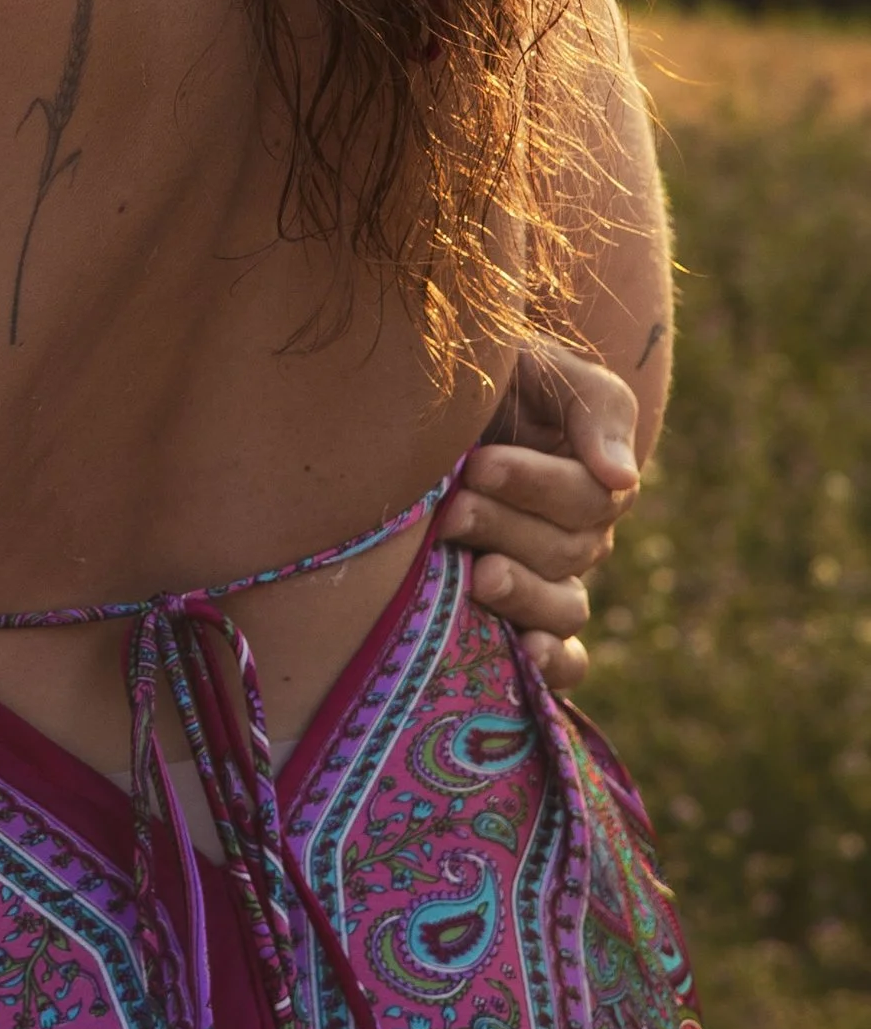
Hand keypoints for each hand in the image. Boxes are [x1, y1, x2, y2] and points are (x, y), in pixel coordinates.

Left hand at [439, 338, 642, 690]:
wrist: (407, 410)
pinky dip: (553, 664)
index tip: (478, 465)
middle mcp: (576, 530)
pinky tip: (524, 656)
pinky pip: (564, 659)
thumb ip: (590, 408)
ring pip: (566, 606)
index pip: (588, 495)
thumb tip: (622, 480)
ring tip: (478, 576)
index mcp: (586, 469)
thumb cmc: (472, 378)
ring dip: (524, 593)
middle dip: (506, 527)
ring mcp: (551, 579)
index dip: (535, 484)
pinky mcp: (523, 621)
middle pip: (568, 550)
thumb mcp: (530, 365)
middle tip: (453, 511)